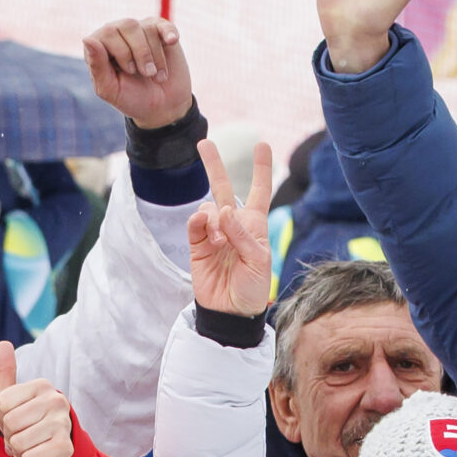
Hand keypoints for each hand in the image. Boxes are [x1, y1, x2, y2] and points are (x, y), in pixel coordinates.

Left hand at [0, 347, 74, 456]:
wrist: (55, 448)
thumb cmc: (30, 420)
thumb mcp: (14, 397)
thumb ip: (6, 373)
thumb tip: (3, 344)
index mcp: (42, 385)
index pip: (2, 403)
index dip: (2, 416)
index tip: (17, 418)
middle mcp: (56, 400)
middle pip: (10, 423)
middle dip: (10, 435)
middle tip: (23, 434)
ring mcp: (62, 423)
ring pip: (18, 443)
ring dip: (18, 450)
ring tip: (30, 445)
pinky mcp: (64, 447)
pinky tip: (38, 455)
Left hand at [83, 16, 194, 130]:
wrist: (163, 108)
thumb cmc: (132, 99)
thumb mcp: (111, 90)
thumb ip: (97, 67)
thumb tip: (87, 39)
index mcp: (102, 45)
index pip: (108, 33)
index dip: (122, 52)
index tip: (130, 72)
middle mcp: (119, 33)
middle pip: (128, 26)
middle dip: (140, 54)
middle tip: (147, 74)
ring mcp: (140, 30)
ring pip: (147, 28)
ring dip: (155, 56)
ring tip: (157, 76)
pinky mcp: (161, 32)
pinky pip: (164, 25)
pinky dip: (168, 33)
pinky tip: (171, 42)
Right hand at [188, 136, 272, 319]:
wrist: (231, 313)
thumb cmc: (252, 288)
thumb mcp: (258, 261)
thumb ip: (242, 234)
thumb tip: (223, 210)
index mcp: (255, 226)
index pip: (259, 192)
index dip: (261, 169)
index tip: (261, 144)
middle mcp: (234, 225)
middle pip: (223, 188)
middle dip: (214, 165)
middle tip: (204, 144)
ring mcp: (214, 234)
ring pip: (208, 207)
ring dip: (213, 217)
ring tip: (219, 241)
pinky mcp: (197, 246)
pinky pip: (195, 224)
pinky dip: (198, 221)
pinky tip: (203, 226)